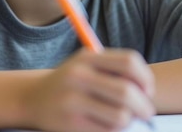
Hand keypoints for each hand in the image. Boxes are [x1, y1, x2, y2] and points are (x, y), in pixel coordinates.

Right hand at [22, 48, 154, 131]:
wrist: (33, 98)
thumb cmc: (72, 81)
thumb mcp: (88, 65)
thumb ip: (116, 71)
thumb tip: (148, 91)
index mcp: (88, 57)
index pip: (129, 62)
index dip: (145, 78)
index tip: (148, 90)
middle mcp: (79, 76)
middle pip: (126, 91)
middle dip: (144, 105)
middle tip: (147, 112)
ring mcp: (73, 101)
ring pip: (120, 116)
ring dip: (129, 120)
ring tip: (125, 118)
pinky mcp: (71, 124)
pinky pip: (107, 131)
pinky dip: (115, 130)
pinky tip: (109, 125)